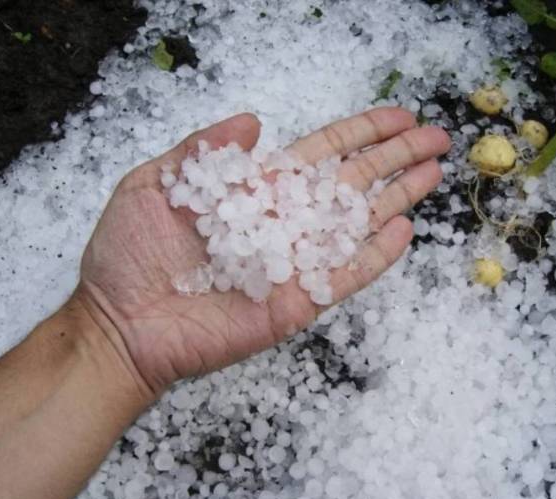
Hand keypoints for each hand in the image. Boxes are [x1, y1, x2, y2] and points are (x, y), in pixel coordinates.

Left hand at [75, 109, 449, 393]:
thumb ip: (204, 150)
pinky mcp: (296, 302)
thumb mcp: (154, 184)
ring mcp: (293, 264)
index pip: (321, 154)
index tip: (398, 116)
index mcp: (255, 190)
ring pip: (356, 225)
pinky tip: (404, 231)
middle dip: (395, 158)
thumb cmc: (128, 255)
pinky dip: (375, 256)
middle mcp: (283, 222)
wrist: (118, 323)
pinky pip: (344, 276)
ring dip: (397, 198)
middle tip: (438, 137)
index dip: (361, 133)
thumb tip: (254, 119)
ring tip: (434, 173)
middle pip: (352, 183)